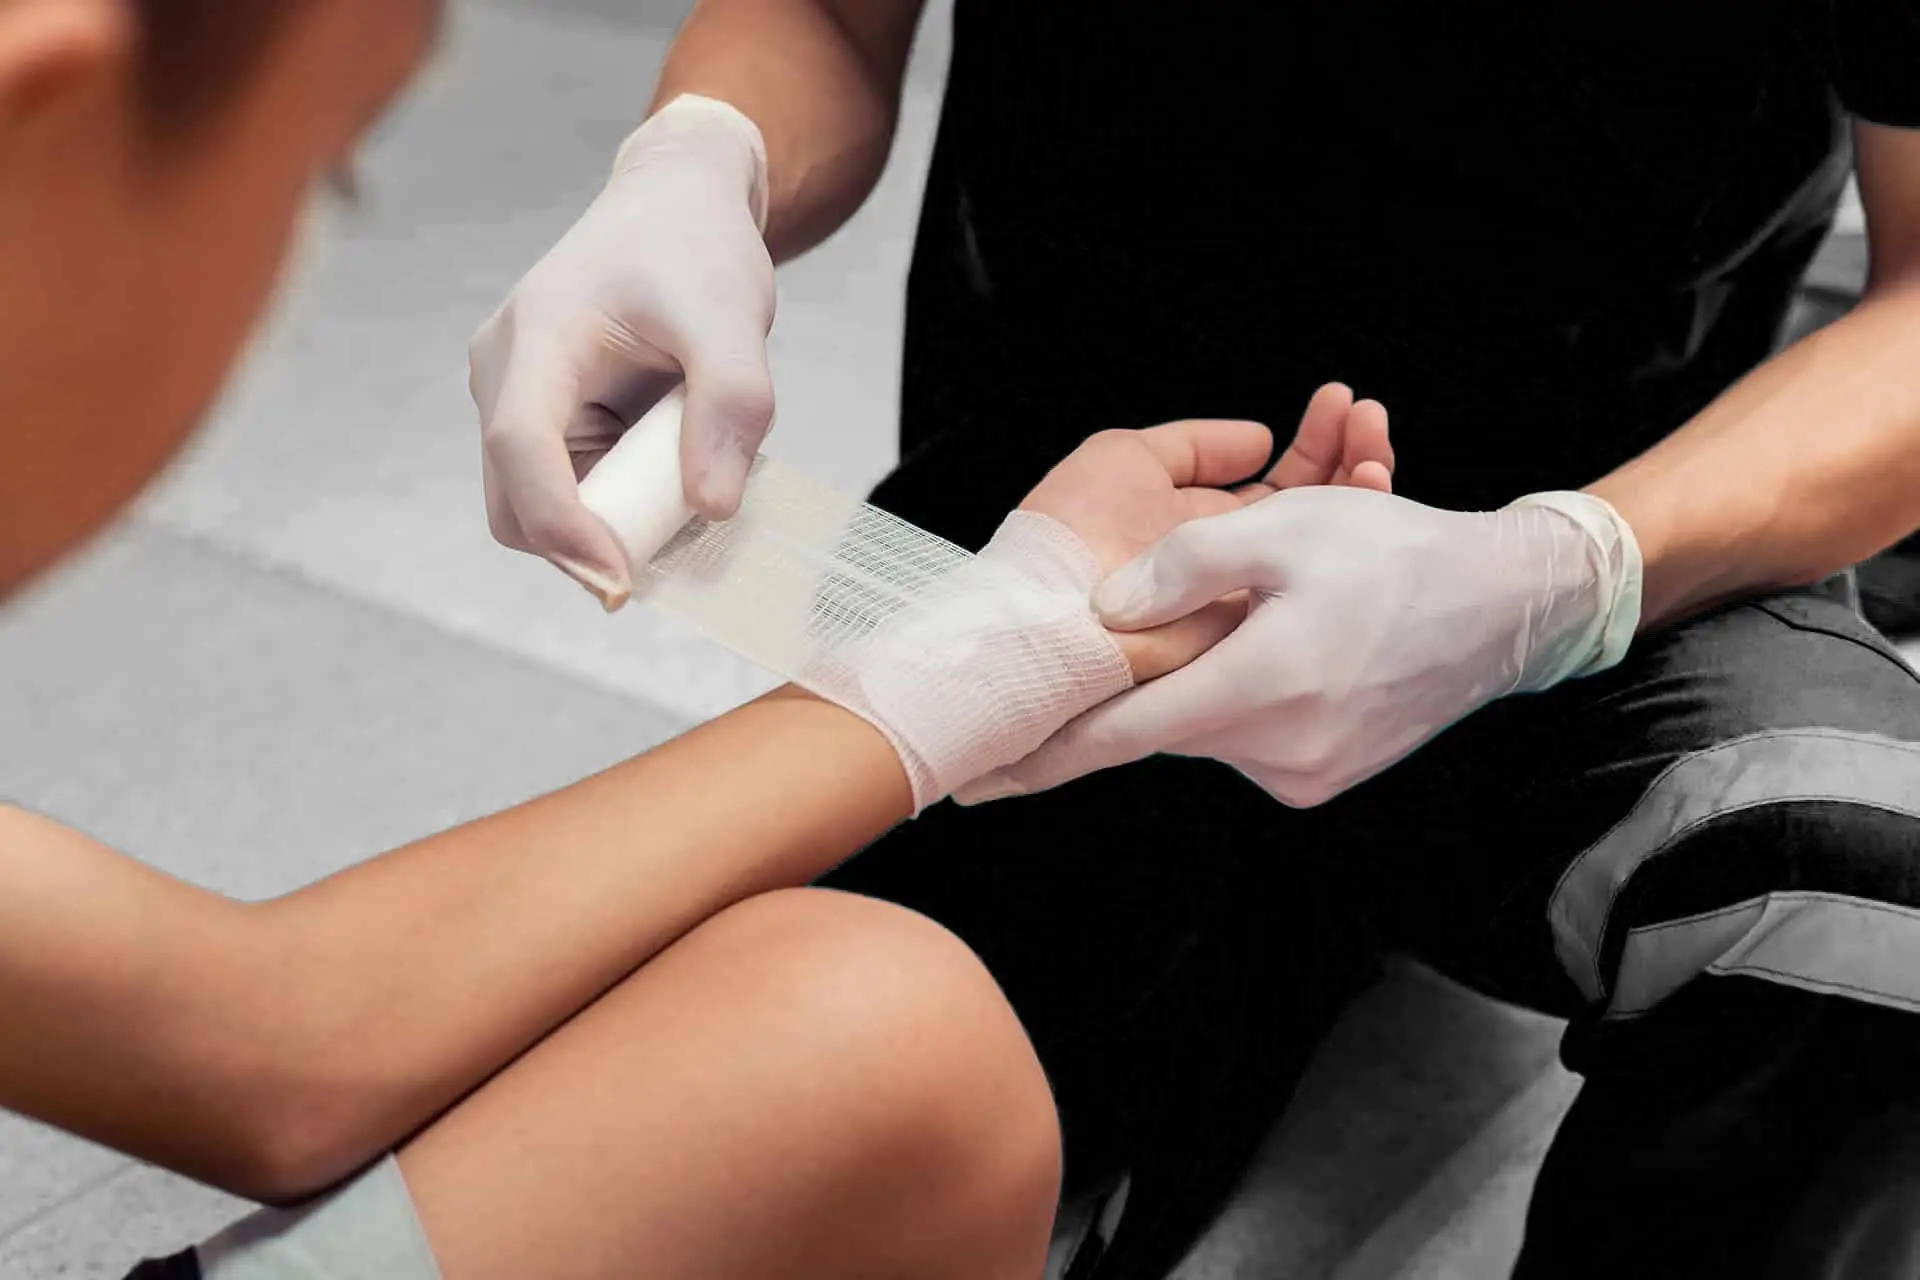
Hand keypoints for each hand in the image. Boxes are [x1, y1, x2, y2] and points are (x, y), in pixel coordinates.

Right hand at [469, 96, 774, 602]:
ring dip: (609, 526)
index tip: (618, 582)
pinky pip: (570, 492)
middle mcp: (505, 373)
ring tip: (687, 488)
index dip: (561, 525)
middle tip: (678, 546)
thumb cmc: (695, 248)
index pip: (520, 447)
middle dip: (587, 544)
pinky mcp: (544, 421)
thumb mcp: (734, 317)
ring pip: (540, 508)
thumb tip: (713, 506)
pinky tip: (673, 481)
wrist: (677, 207)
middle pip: (516, 502)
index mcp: (538, 336)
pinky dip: (618, 508)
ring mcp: (517, 400)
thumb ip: (731, 405)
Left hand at [830, 387, 1395, 809]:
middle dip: (1135, 676)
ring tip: (1262, 603)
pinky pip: (1250, 730)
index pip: (1115, 737)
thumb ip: (1179, 568)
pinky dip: (1244, 686)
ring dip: (1204, 668)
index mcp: (1254, 691)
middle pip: (1160, 721)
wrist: (1514, 608)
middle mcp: (1274, 752)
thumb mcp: (1285, 531)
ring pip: (1206, 720)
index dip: (1038, 757)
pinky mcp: (1326, 775)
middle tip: (1117, 641)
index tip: (970, 780)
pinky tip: (1287, 636)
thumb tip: (1104, 614)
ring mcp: (1304, 774)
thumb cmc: (1399, 559)